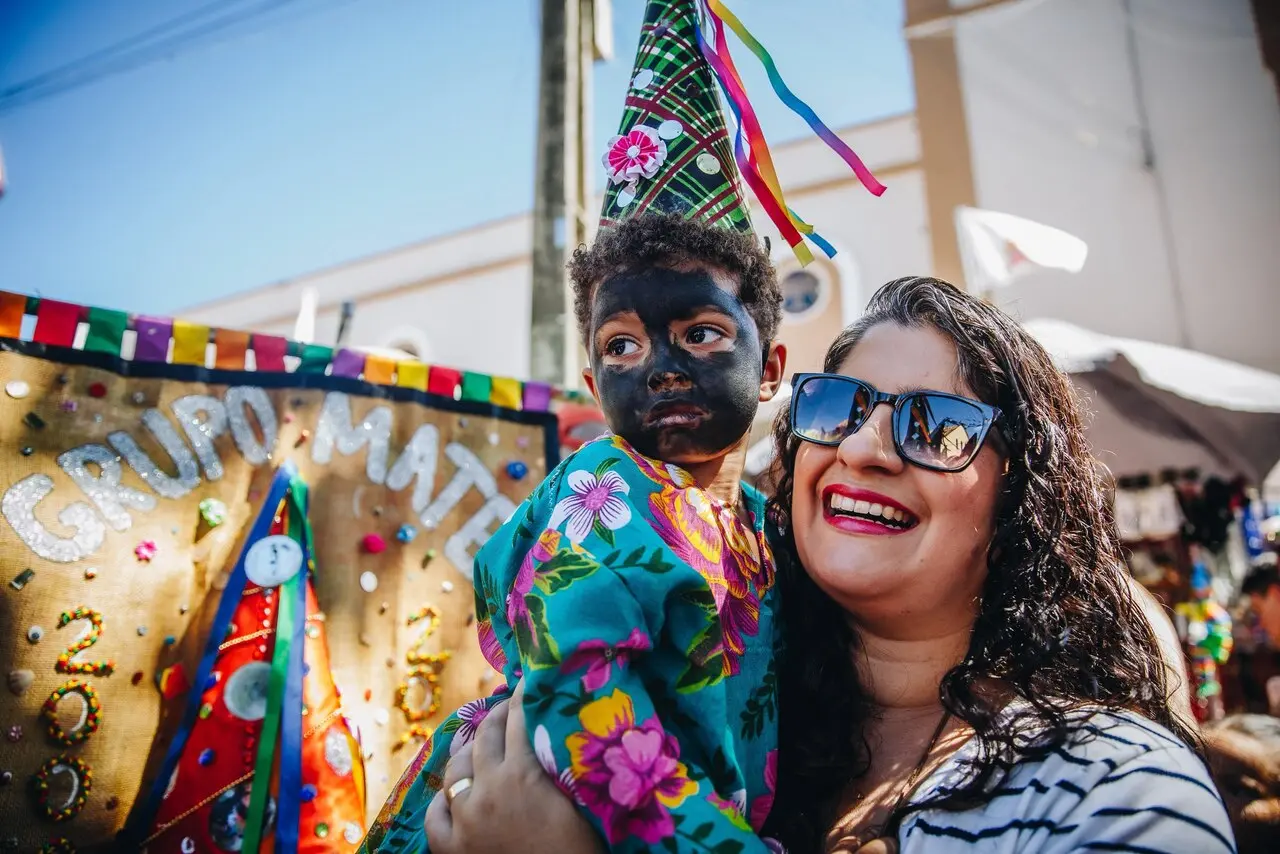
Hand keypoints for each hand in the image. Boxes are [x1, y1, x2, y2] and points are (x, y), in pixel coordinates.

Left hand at [426, 681, 603, 853]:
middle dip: (496, 716)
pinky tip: (453, 793)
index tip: (529, 681)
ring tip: (476, 741)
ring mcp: (464, 820)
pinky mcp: (451, 849)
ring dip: (468, 750)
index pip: (519, 718)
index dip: (524, 696)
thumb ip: (562, 763)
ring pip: (456, 769)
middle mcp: (487, 790)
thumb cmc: (582, 849)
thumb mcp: (580, 800)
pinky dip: (444, 799)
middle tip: (506, 706)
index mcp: (522, 775)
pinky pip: (436, 814)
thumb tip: (559, 728)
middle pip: (484, 736)